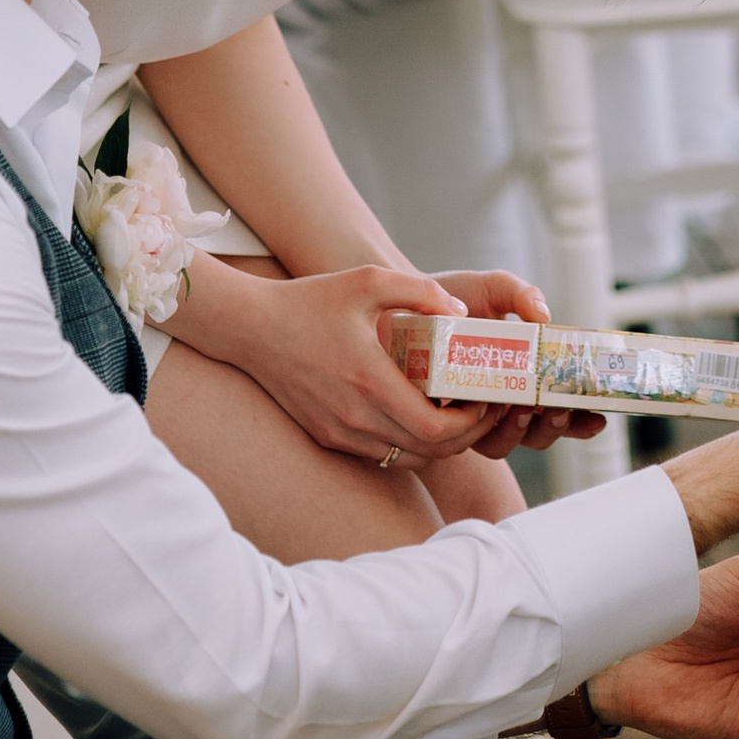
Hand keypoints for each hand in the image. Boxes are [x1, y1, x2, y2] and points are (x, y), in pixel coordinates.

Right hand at [191, 261, 499, 462]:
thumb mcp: (369, 279)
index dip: (472, 423)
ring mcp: (341, 434)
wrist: (251, 329)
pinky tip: (421, 415)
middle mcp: (357, 419)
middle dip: (468, 435)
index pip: (437, 430)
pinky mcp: (330, 438)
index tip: (487, 400)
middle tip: (485, 409)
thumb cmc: (312, 300)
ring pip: (409, 459)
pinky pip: (383, 455)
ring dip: (441, 444)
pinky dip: (411, 444)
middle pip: (431, 452)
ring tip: (459, 414)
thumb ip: (420, 290)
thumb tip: (463, 315)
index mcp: (371, 383)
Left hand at [421, 269, 602, 456]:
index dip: (582, 419)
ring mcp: (472, 416)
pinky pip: (469, 441)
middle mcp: (501, 402)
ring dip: (522, 432)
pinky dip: (485, 430)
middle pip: (540, 433)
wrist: (399, 306)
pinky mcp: (442, 422)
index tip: (599, 417)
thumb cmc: (449, 299)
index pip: (561, 405)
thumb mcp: (491, 288)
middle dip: (557, 428)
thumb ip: (520, 293)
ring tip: (525, 408)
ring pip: (507, 444)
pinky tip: (491, 410)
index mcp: (523, 375)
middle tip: (558, 409)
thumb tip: (544, 315)